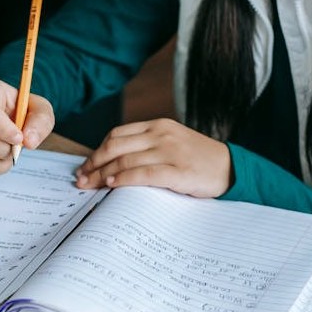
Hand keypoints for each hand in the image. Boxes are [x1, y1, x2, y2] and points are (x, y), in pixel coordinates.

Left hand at [74, 119, 231, 197]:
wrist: (231, 168)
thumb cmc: (199, 160)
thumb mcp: (172, 144)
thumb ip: (147, 148)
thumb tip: (113, 164)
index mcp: (158, 126)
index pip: (117, 135)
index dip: (97, 151)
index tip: (85, 166)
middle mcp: (161, 135)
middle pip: (115, 146)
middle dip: (93, 163)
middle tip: (81, 178)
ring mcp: (170, 152)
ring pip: (125, 160)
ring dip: (102, 174)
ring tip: (90, 185)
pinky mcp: (177, 171)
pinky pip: (142, 174)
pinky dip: (123, 179)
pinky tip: (111, 185)